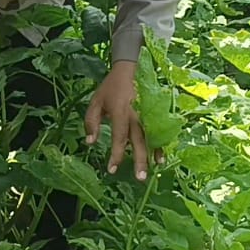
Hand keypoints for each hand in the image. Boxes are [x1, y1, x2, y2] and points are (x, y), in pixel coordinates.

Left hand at [84, 61, 162, 180]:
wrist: (127, 71)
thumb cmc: (109, 89)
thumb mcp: (94, 102)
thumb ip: (91, 122)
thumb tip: (90, 142)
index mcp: (120, 111)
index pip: (119, 136)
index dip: (116, 154)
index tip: (112, 169)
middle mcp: (136, 115)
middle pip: (139, 140)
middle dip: (140, 159)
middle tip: (139, 178)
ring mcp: (146, 115)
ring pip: (151, 137)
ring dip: (152, 155)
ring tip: (153, 171)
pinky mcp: (152, 115)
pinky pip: (158, 132)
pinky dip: (160, 146)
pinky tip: (160, 159)